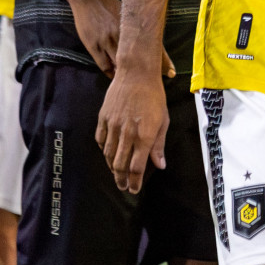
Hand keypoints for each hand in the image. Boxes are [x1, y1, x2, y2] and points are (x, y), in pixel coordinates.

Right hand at [71, 0, 175, 78]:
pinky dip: (112, 73)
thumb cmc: (110, 5)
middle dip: (147, 71)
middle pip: (139, 59)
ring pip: (121, 65)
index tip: (171, 73)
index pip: (153, 46)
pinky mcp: (94, 46)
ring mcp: (107, 41)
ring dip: (128, 75)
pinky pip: (104, 65)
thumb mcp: (128, 15)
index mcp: (135, 26)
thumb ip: (137, 28)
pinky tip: (117, 78)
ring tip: (135, 83)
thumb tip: (150, 42)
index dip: (163, 61)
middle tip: (154, 81)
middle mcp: (123, 35)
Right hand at [95, 68, 169, 193]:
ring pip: (108, 155)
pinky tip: (108, 155)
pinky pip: (101, 141)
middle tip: (124, 187)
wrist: (136, 74)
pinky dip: (104, 150)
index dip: (135, 182)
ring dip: (112, 168)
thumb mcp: (163, 121)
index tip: (134, 189)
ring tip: (117, 174)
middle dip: (122, 180)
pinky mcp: (103, 119)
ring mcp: (113, 127)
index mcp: (144, 136)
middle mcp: (127, 134)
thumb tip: (160, 165)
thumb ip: (159, 145)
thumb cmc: (155, 97)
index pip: (137, 168)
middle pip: (120, 165)